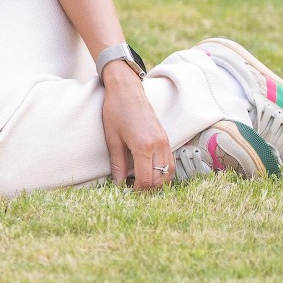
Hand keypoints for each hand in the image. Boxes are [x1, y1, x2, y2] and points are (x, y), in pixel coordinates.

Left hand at [101, 63, 171, 189]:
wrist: (127, 90)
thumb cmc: (115, 111)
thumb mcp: (112, 139)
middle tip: (133, 189)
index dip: (138, 190)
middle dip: (148, 189)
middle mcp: (158, 146)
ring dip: (157, 182)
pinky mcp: (166, 138)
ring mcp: (165, 142)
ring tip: (141, 183)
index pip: (146, 179)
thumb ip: (117, 163)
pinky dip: (163, 171)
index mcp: (143, 146)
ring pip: (168, 173)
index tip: (127, 192)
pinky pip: (170, 162)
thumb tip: (118, 184)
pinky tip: (150, 172)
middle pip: (159, 179)